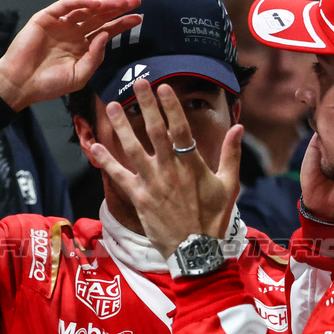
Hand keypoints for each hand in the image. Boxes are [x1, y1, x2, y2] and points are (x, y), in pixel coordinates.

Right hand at [0, 0, 141, 109]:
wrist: (21, 85)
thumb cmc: (49, 84)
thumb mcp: (80, 76)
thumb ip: (95, 58)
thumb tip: (107, 36)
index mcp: (83, 47)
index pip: (107, 31)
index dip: (123, 24)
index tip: (139, 18)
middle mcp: (74, 33)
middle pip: (100, 16)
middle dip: (118, 8)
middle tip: (136, 1)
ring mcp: (60, 24)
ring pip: (86, 9)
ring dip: (103, 4)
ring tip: (120, 2)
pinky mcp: (46, 18)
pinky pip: (65, 6)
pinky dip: (80, 2)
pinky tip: (94, 3)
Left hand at [88, 79, 244, 257]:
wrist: (195, 250)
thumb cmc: (213, 218)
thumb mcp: (229, 185)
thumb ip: (231, 154)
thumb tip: (239, 127)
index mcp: (192, 164)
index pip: (180, 128)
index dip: (170, 106)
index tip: (163, 87)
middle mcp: (169, 169)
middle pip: (155, 131)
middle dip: (145, 105)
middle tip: (137, 83)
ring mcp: (152, 183)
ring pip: (133, 148)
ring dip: (121, 126)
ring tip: (111, 105)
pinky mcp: (138, 197)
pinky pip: (118, 176)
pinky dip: (105, 161)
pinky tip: (94, 146)